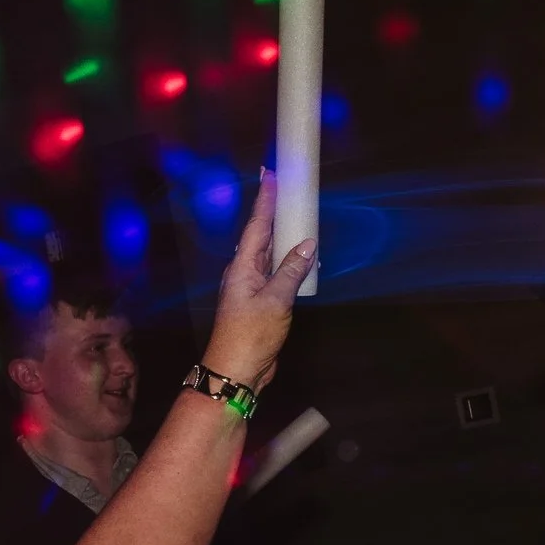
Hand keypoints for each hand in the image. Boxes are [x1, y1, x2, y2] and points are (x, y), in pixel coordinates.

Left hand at [201, 172, 317, 390]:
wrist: (237, 370)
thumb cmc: (249, 336)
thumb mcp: (275, 301)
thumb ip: (292, 271)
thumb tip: (307, 245)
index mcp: (243, 267)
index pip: (257, 225)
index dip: (265, 199)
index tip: (271, 174)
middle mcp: (246, 273)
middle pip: (263, 235)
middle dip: (274, 210)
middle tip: (286, 186)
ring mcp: (253, 287)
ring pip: (272, 254)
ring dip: (284, 235)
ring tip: (297, 213)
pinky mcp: (263, 302)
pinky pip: (278, 273)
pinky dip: (290, 261)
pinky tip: (302, 256)